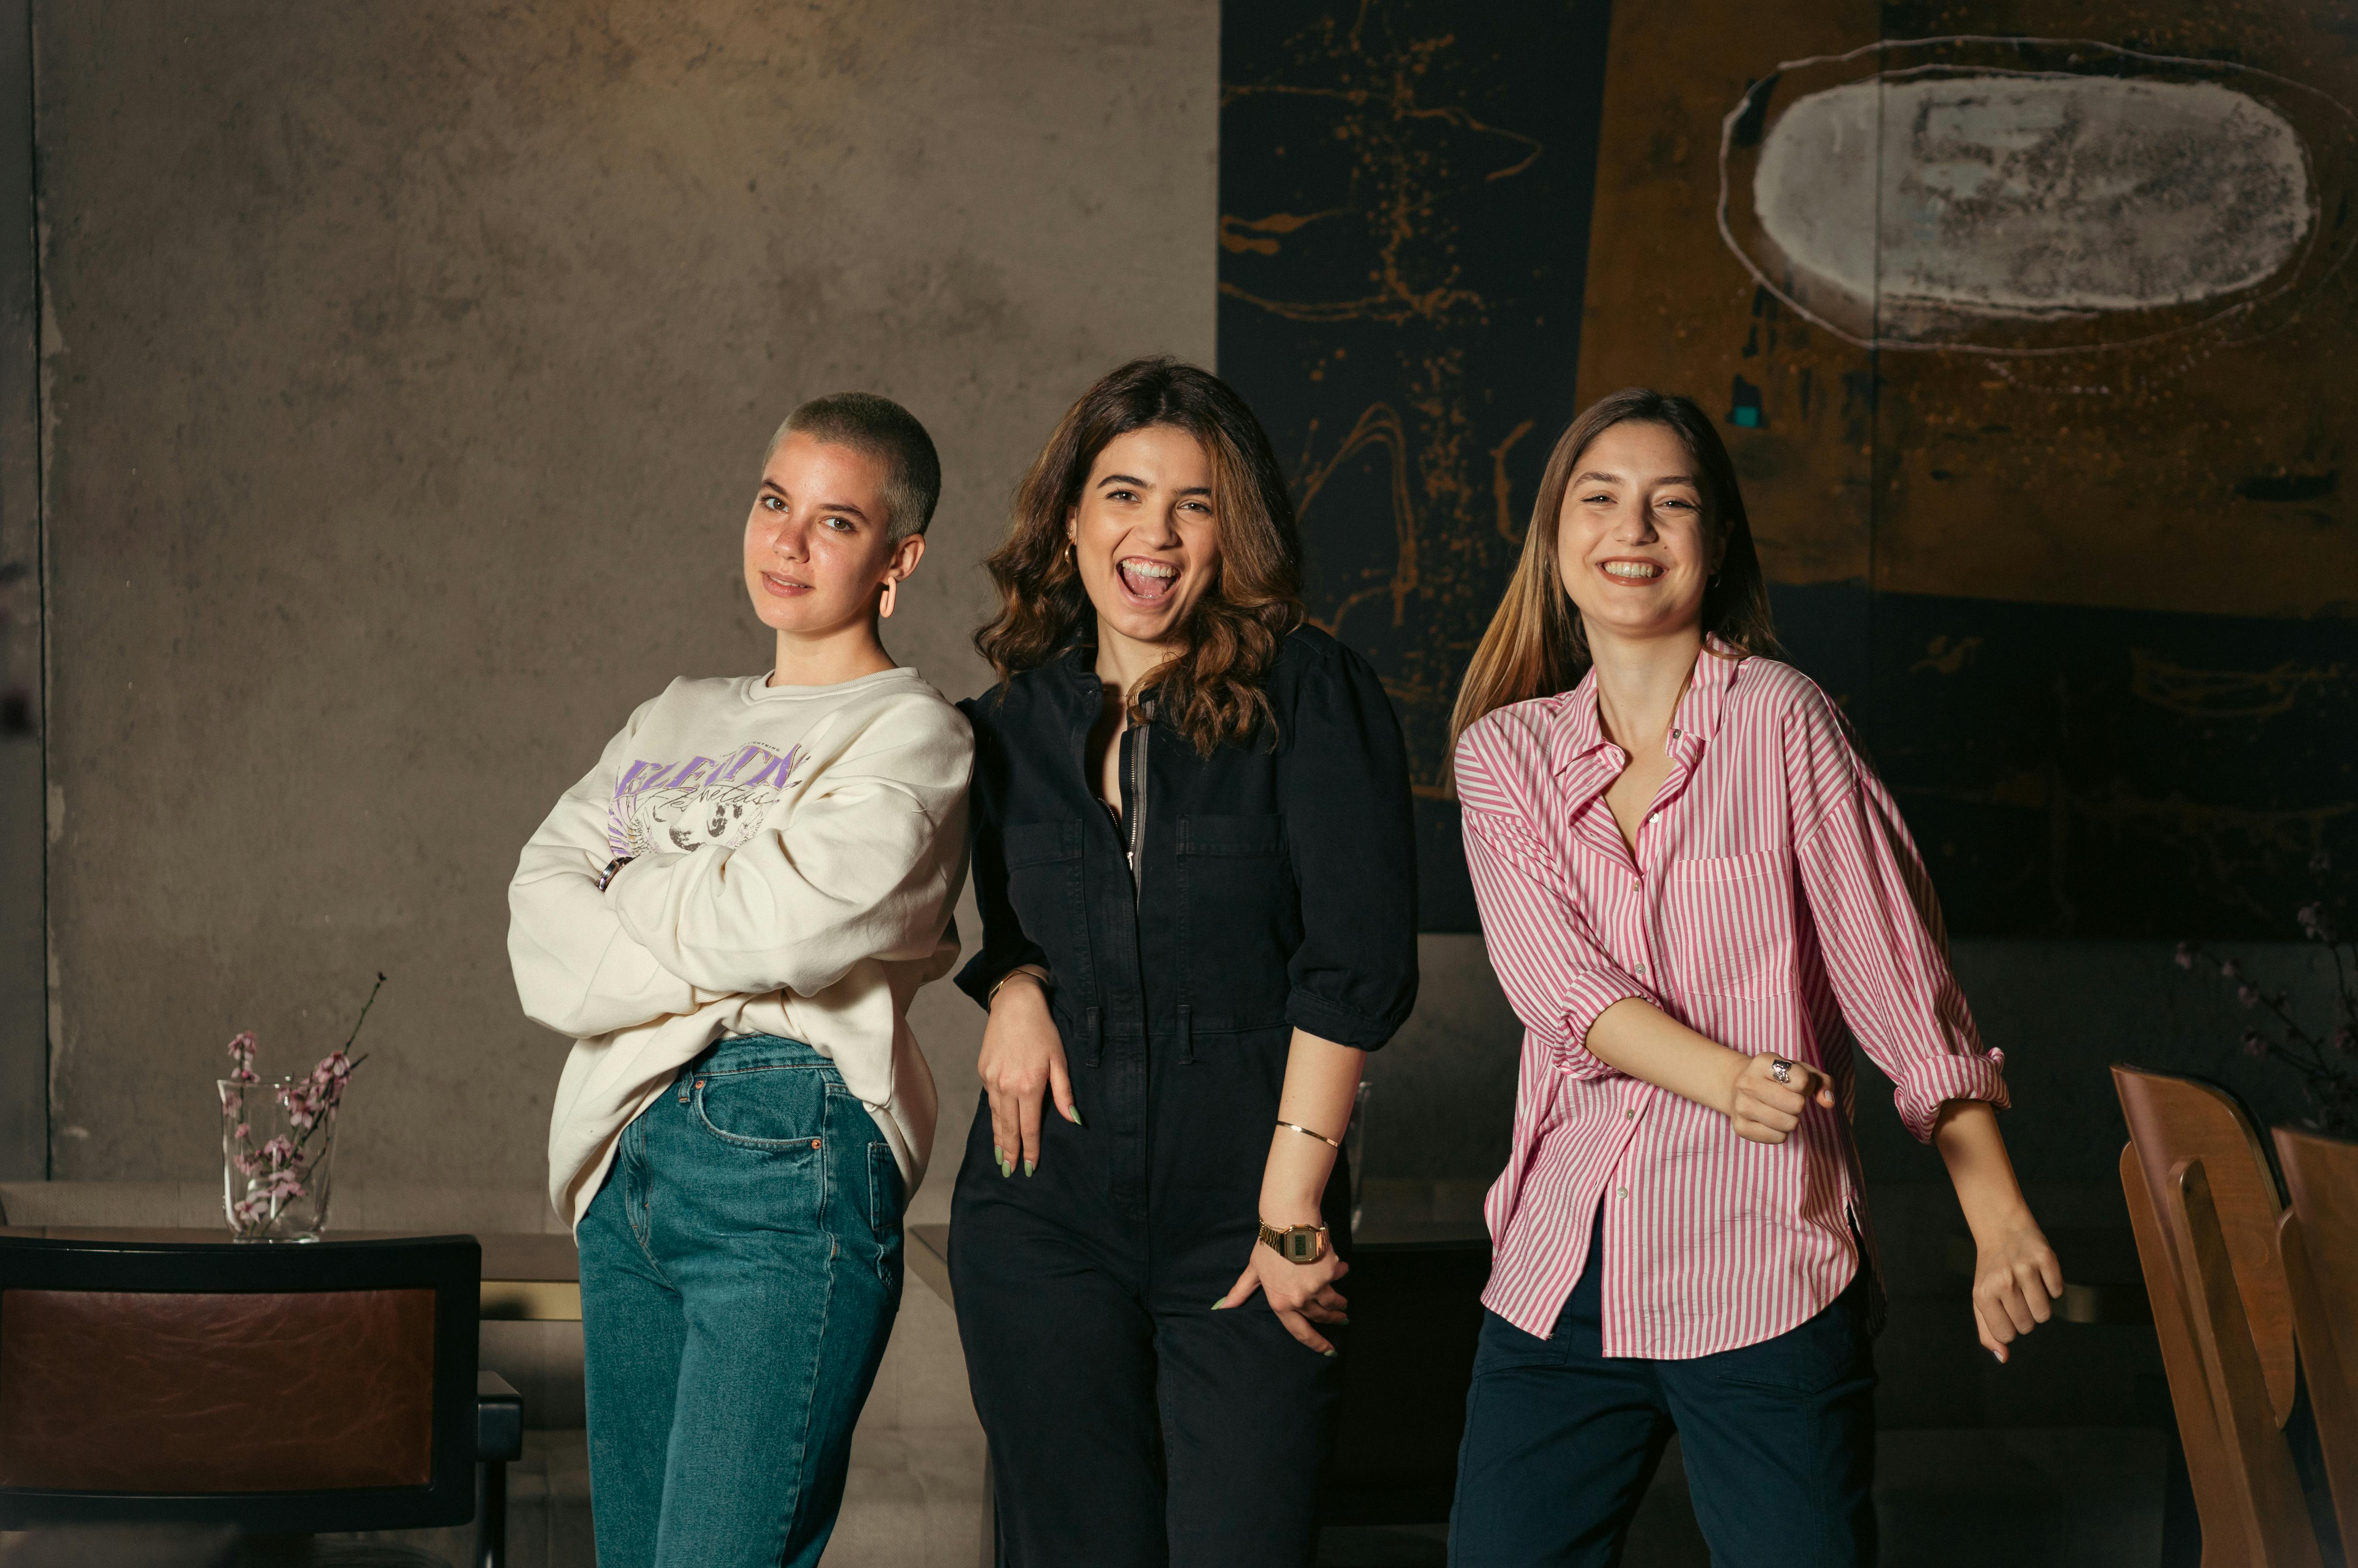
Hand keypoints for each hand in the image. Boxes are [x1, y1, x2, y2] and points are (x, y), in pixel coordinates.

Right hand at [976, 972, 1074, 1178]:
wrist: (1015, 1005)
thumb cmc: (1043, 1031)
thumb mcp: (1060, 1060)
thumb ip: (1064, 1093)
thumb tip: (1075, 1121)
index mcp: (1029, 1086)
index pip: (1028, 1127)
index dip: (1031, 1150)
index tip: (1030, 1169)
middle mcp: (1006, 1087)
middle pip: (1008, 1128)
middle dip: (1010, 1152)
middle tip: (1010, 1172)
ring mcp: (991, 1079)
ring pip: (996, 1117)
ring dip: (999, 1139)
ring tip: (1001, 1157)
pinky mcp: (983, 1071)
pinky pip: (989, 1101)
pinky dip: (993, 1117)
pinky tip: (996, 1126)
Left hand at [1214, 1226, 1350, 1354]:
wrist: (1288, 1221)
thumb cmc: (1269, 1245)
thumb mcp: (1254, 1270)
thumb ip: (1241, 1291)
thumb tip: (1221, 1307)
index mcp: (1280, 1303)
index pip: (1300, 1332)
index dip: (1316, 1343)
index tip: (1328, 1350)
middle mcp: (1299, 1299)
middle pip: (1320, 1317)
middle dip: (1333, 1319)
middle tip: (1340, 1319)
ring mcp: (1316, 1287)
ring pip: (1333, 1301)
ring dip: (1339, 1302)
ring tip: (1342, 1302)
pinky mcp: (1330, 1272)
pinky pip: (1338, 1277)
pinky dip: (1340, 1273)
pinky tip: (1340, 1268)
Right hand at [1722, 1052, 1834, 1142]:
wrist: (1737, 1086)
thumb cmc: (1777, 1078)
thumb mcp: (1800, 1071)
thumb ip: (1822, 1082)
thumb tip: (1828, 1102)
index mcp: (1763, 1062)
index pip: (1802, 1081)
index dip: (1807, 1085)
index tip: (1797, 1084)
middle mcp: (1747, 1082)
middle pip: (1797, 1105)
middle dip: (1798, 1104)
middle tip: (1787, 1099)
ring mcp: (1741, 1106)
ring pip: (1789, 1124)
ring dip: (1791, 1120)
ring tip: (1779, 1110)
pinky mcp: (1740, 1127)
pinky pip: (1779, 1138)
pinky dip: (1781, 1132)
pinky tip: (1770, 1121)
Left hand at [1969, 1214, 2061, 1362]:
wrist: (2001, 1229)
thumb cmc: (1992, 1271)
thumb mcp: (1981, 1300)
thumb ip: (1988, 1331)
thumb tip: (2003, 1358)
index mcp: (1983, 1294)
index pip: (2006, 1335)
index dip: (2010, 1326)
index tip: (2005, 1309)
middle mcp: (2002, 1282)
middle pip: (2027, 1326)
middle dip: (2025, 1315)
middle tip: (2017, 1294)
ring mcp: (2024, 1269)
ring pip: (2044, 1314)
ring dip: (2040, 1304)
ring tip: (2028, 1286)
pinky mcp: (2045, 1258)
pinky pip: (2058, 1292)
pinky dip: (2052, 1286)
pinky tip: (2038, 1273)